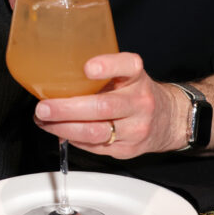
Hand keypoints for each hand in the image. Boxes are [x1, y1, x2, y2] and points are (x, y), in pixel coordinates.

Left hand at [32, 53, 186, 157]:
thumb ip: (101, 73)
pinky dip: (73, 139)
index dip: (107, 66)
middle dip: (67, 109)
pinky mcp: (128, 149)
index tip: (87, 67)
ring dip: (64, 128)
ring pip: (96, 132)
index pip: (127, 66)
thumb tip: (56, 77)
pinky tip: (59, 131)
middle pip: (103, 107)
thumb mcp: (126, 74)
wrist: (169, 119)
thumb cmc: (136, 92)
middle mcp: (139, 101)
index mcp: (137, 77)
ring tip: (44, 121)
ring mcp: (136, 128)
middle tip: (44, 107)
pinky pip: (95, 146)